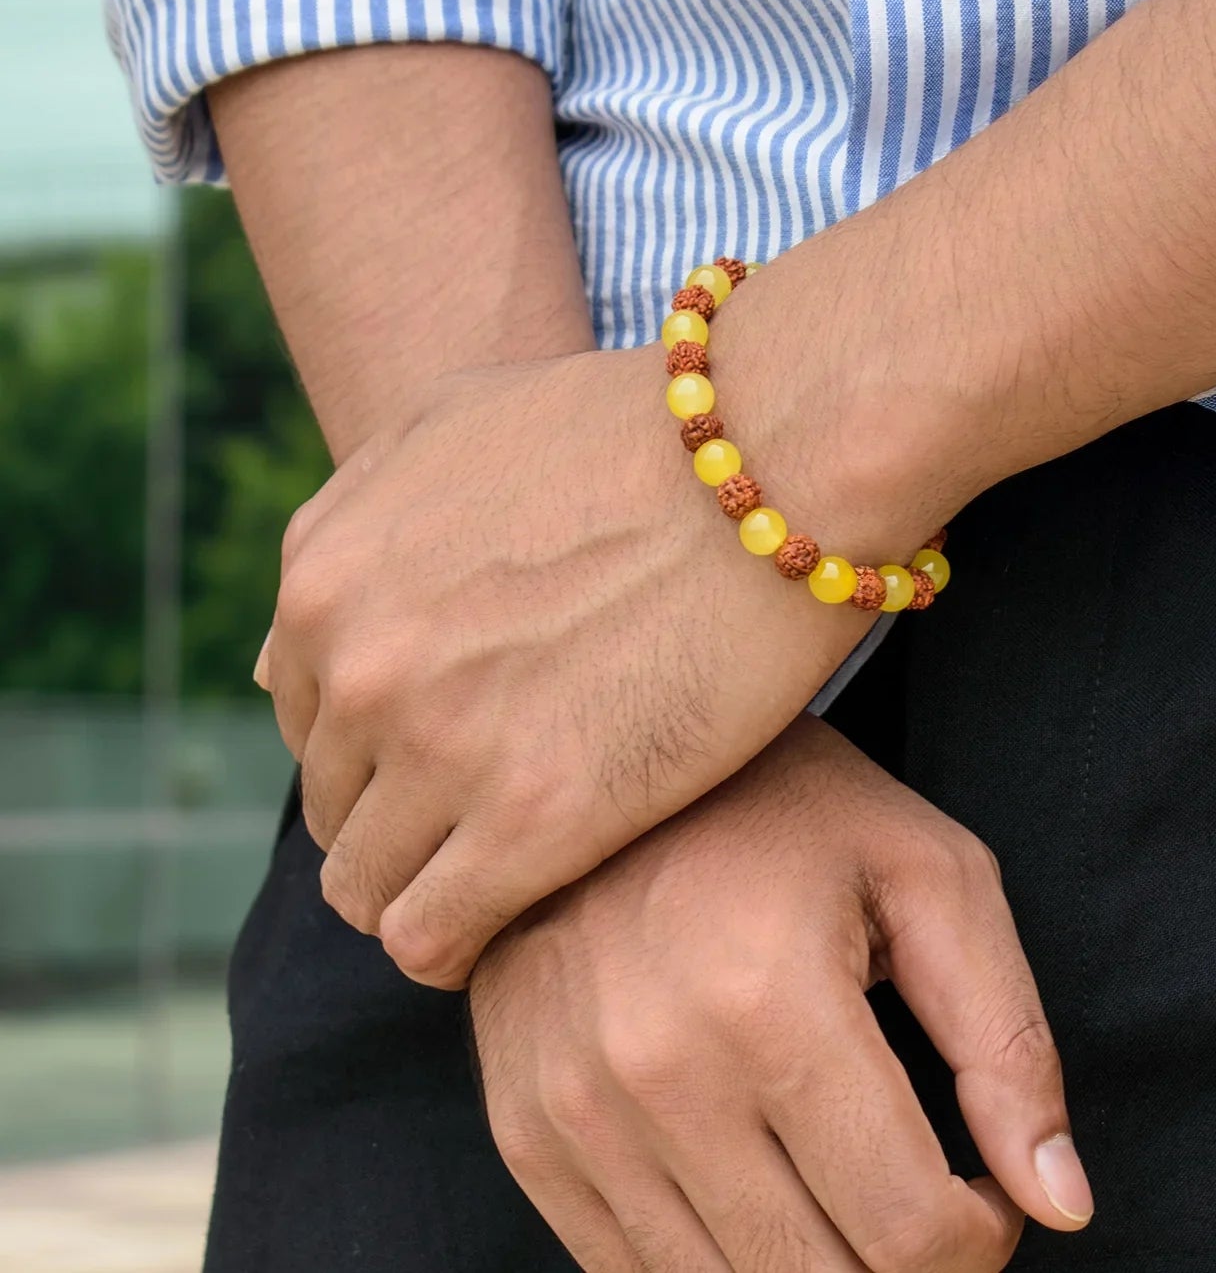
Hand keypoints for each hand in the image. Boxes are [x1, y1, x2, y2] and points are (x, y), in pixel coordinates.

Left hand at [264, 347, 905, 988]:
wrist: (776, 454)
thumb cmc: (633, 431)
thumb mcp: (453, 422)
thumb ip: (351, 522)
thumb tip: (288, 656)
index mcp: (329, 577)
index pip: (305, 721)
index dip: (380, 745)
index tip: (452, 755)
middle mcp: (362, 667)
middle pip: (336, 808)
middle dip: (403, 816)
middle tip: (494, 814)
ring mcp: (441, 746)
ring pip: (368, 888)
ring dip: (427, 887)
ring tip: (510, 870)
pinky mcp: (536, 819)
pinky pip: (432, 939)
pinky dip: (459, 943)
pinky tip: (517, 917)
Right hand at [470, 714, 1093, 1271]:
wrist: (604, 762)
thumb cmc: (786, 805)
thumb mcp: (928, 875)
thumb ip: (1006, 1040)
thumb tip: (1062, 1202)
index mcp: (771, 1001)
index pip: (909, 1231)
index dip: (982, 1241)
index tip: (985, 1196)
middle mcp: (657, 1072)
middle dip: (902, 1269)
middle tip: (919, 1202)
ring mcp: (574, 1110)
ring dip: (811, 1269)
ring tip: (841, 1189)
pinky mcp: (525, 1129)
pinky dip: (715, 1264)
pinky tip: (757, 1190)